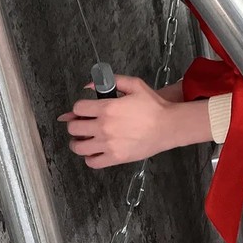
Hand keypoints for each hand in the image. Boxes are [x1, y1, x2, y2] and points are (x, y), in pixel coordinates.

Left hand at [57, 75, 207, 168]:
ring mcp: (108, 144)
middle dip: (76, 123)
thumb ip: (113, 80)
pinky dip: (89, 157)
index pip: (78, 108)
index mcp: (107, 108)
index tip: (86, 110)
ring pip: (78, 146)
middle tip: (85, 123)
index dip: (80, 108)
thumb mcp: (135, 85)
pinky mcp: (115, 158)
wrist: (168, 126)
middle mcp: (103, 127)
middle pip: (74, 127)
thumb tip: (89, 85)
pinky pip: (91, 162)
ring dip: (78, 142)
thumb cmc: (153, 105)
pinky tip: (96, 151)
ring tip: (86, 139)